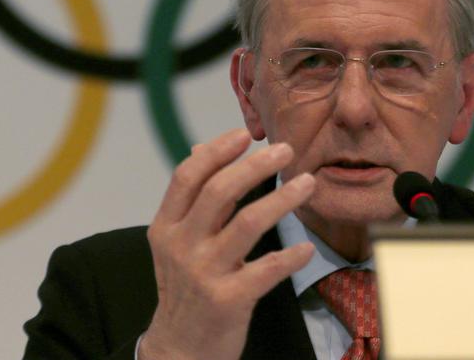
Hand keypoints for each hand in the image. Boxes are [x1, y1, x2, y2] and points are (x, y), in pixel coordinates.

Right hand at [138, 129, 315, 359]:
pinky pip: (266, 270)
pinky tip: (307, 248)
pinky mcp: (228, 299)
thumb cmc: (184, 290)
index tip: (244, 136)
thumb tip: (202, 148)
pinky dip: (290, 256)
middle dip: (256, 165)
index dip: (216, 151)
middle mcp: (181, 246)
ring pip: (248, 223)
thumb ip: (191, 199)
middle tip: (286, 150)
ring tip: (308, 184)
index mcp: (166, 227)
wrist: (180, 349)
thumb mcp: (175, 244)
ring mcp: (204, 273)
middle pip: (219, 192)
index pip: (187, 176)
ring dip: (282, 199)